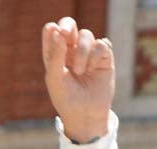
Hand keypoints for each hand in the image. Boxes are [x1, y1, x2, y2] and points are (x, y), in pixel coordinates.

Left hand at [43, 17, 114, 143]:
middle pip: (70, 26)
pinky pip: (101, 44)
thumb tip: (56, 30)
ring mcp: (88, 54)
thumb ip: (55, 55)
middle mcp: (71, 52)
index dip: (52, 30)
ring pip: (86, 35)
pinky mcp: (104, 58)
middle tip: (66, 33)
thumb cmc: (66, 99)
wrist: (86, 115)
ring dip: (82, 51)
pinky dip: (95, 54)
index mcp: (55, 56)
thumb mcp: (55, 78)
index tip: (53, 32)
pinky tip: (91, 69)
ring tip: (80, 71)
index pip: (52, 34)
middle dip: (68, 25)